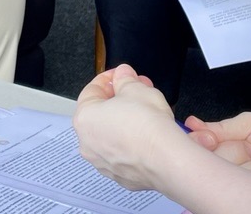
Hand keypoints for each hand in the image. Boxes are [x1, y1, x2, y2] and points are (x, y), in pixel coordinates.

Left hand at [73, 64, 186, 190]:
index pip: (92, 90)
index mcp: (84, 118)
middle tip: (136, 90)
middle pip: (101, 113)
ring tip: (145, 111)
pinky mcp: (121, 175)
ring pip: (112, 134)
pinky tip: (147, 134)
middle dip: (120, 98)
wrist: (166, 158)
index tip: (122, 75)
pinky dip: (132, 141)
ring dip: (125, 120)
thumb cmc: (146, 125)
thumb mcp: (135, 87)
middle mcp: (88, 143)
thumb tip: (123, 75)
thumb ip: (125, 78)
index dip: (110, 78)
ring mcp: (104, 162)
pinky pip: (123, 152)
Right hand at [184, 112, 250, 191]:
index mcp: (215, 152)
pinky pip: (248, 194)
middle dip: (238, 152)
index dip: (200, 143)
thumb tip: (192, 124)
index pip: (193, 149)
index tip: (210, 140)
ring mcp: (233, 192)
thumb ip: (223, 127)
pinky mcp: (246, 204)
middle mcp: (220, 173)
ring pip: (233, 178)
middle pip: (212, 163)